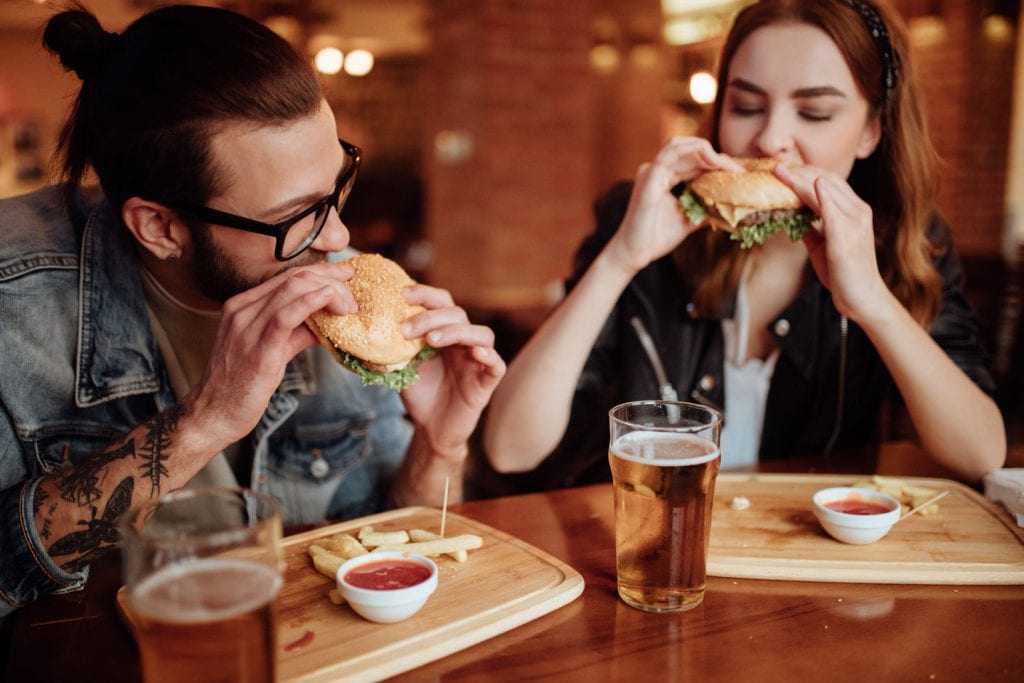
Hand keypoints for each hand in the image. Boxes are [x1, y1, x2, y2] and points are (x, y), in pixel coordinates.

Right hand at [187, 262, 357, 447]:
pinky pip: (285, 316)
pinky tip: (330, 301)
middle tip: (353, 295)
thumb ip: (297, 332)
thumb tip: (327, 322)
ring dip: (329, 292)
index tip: (345, 276)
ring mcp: (246, 327)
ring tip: (349, 307)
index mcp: (243, 306)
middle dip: (330, 280)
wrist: (214, 414)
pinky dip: (312, 303)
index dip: (321, 272)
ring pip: (292, 290)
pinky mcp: (257, 349)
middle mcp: (242, 310)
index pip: (287, 276)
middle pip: (293, 278)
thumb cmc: (242, 384)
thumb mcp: (271, 349)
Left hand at [398, 283, 505, 458]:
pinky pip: (497, 365)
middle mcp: (463, 342)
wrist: (431, 428)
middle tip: (406, 329)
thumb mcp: (402, 366)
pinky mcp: (487, 382)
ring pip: (482, 334)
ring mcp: (477, 361)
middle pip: (458, 315)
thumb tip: (373, 328)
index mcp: (444, 332)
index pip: (442, 303)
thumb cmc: (420, 393)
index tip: (402, 295)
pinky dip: (489, 355)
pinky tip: (474, 353)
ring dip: (457, 331)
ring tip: (432, 339)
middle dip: (431, 317)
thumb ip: (396, 347)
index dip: (425, 294)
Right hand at [605, 136, 742, 274]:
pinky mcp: (649, 177)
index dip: (716, 164)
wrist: (635, 253)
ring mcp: (651, 171)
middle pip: (689, 151)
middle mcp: (656, 170)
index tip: (738, 176)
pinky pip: (670, 153)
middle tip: (738, 172)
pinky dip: (692, 151)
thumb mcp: (688, 220)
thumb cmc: (656, 238)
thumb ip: (704, 210)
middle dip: (716, 157)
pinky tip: (712, 161)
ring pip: (680, 146)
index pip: (692, 161)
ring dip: (707, 152)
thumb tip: (728, 210)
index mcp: (664, 177)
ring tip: (727, 167)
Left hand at [774, 164, 892, 321]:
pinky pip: (832, 210)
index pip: (830, 182)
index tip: (784, 169)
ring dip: (800, 179)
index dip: (805, 173)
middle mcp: (858, 211)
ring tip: (779, 171)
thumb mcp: (823, 245)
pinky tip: (809, 184)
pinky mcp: (846, 237)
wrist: (862, 297)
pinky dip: (820, 195)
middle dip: (800, 171)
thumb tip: (792, 215)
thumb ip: (811, 227)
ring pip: (825, 191)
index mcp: (854, 211)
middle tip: (776, 166)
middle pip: (827, 180)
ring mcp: (854, 222)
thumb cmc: (843, 273)